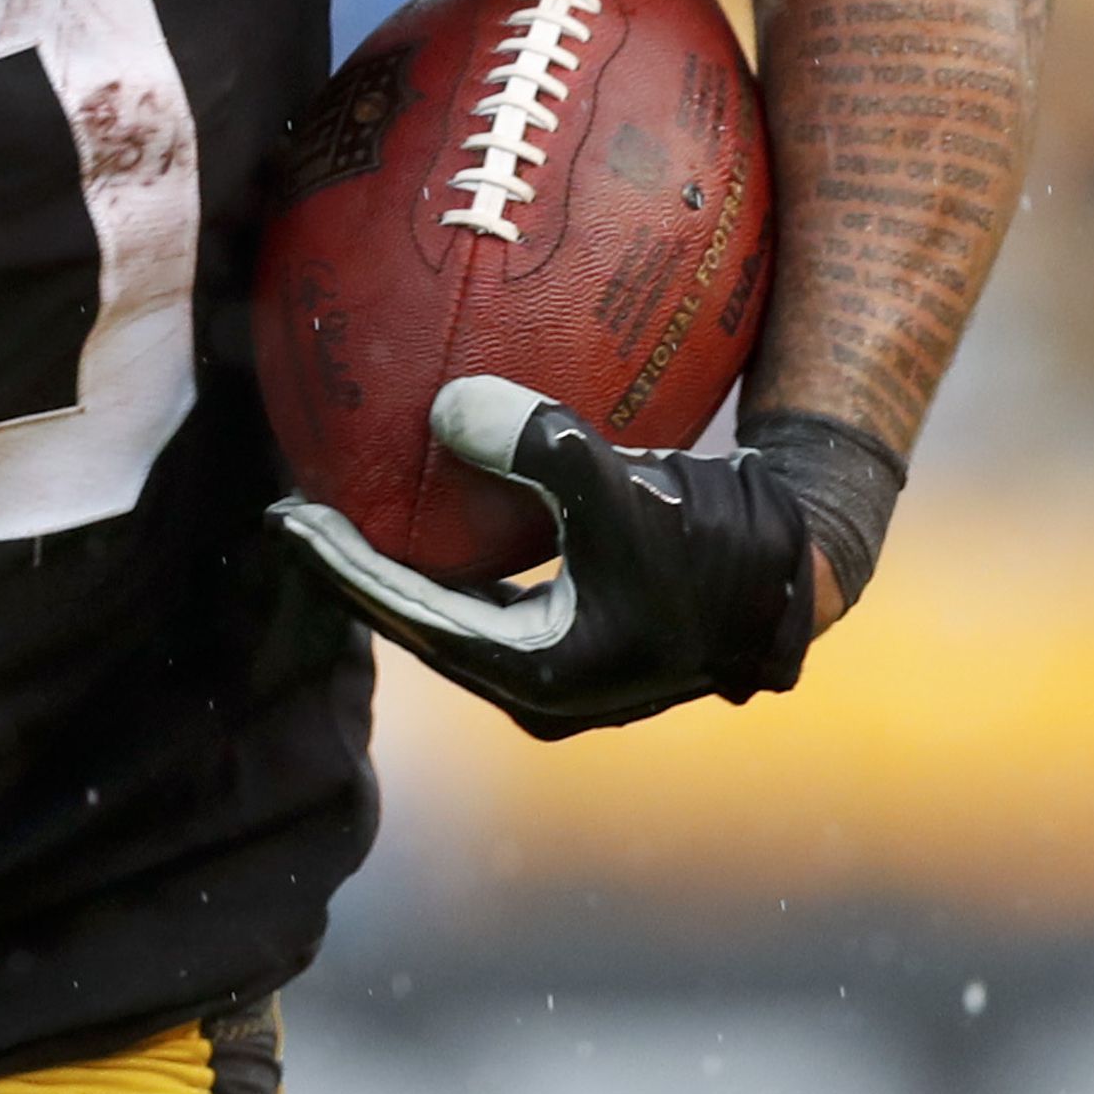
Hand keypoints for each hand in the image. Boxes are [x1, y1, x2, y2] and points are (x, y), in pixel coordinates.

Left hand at [268, 377, 817, 740]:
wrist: (807, 562)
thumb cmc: (720, 536)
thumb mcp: (623, 487)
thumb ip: (535, 445)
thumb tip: (442, 407)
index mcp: (539, 677)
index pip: (408, 620)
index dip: (340, 568)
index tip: (285, 520)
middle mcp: (542, 686)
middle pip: (417, 621)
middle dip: (353, 568)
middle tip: (292, 513)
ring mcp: (565, 666)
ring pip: (452, 611)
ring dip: (398, 563)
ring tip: (341, 506)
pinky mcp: (582, 633)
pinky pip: (489, 593)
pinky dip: (450, 553)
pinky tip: (427, 502)